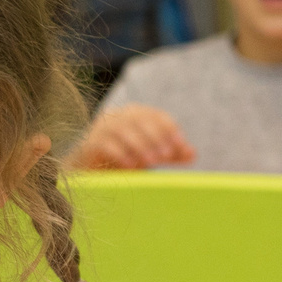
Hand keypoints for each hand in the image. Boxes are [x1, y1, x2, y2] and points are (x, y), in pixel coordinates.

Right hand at [73, 104, 194, 169]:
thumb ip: (170, 153)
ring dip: (139, 145)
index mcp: (136, 114)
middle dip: (155, 138)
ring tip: (150, 162)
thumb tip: (192, 154)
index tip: (180, 146)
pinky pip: (105, 144)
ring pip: (122, 130)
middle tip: (165, 156)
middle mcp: (118, 116)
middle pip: (139, 120)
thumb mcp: (151, 154)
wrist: (90, 167)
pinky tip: (131, 166)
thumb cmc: (125, 157)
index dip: (170, 130)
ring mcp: (102, 128)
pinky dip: (120, 154)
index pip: (156, 116)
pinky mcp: (90, 142)